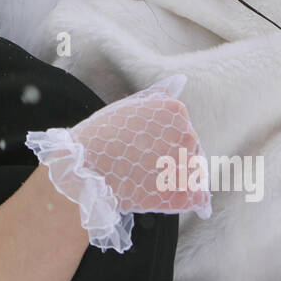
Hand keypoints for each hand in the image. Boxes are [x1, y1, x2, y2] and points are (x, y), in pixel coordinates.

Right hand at [69, 75, 209, 216]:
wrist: (83, 169)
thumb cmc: (101, 136)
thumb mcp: (127, 106)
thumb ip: (156, 96)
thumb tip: (179, 82)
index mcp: (176, 111)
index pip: (182, 127)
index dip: (162, 139)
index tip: (142, 145)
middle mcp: (188, 134)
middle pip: (190, 149)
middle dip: (171, 157)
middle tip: (141, 164)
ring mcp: (187, 165)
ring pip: (193, 173)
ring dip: (175, 177)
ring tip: (145, 180)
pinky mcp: (183, 194)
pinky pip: (197, 199)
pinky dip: (185, 199)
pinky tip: (163, 195)